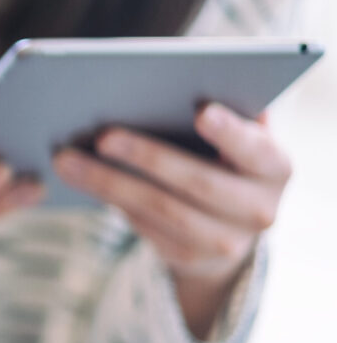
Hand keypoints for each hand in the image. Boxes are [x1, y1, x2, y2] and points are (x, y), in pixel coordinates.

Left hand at [54, 103, 290, 338]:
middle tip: (103, 136)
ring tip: (67, 159)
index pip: (256, 149)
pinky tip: (78, 179)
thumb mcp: (237, 140)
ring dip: (108, 182)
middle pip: (196, 182)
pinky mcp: (185, 258)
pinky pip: (142, 225)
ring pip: (159, 209)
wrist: (230, 226)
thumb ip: (223, 116)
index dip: (230, 133)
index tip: (200, 112)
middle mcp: (258, 209)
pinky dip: (108, 199)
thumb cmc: (226, 160)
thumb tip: (176, 84)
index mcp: (275, 168)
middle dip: (147, 157)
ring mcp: (223, 241)